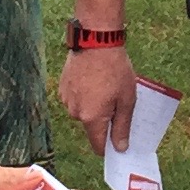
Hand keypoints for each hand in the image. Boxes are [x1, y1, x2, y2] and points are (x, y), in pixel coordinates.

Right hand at [62, 41, 137, 156]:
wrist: (95, 41)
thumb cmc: (115, 69)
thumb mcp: (127, 100)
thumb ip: (122, 127)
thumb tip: (120, 148)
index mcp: (92, 119)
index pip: (98, 146)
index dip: (109, 146)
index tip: (119, 139)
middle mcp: (75, 113)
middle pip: (92, 127)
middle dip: (104, 119)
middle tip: (116, 100)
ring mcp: (66, 100)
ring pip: (83, 111)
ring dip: (93, 105)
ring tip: (104, 85)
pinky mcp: (63, 87)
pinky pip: (76, 98)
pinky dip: (85, 93)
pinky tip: (93, 79)